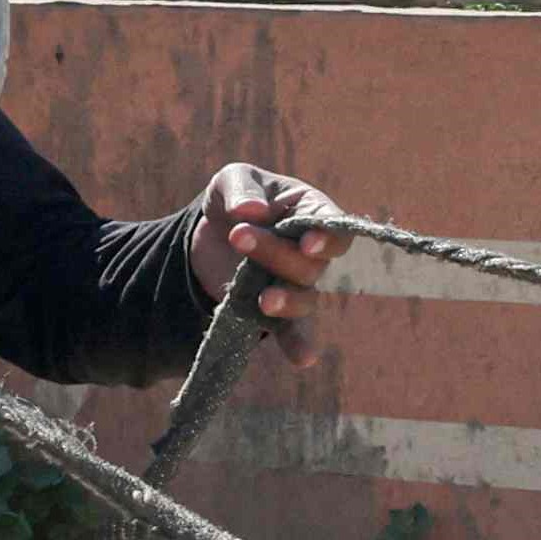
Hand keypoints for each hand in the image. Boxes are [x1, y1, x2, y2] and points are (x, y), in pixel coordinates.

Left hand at [184, 162, 353, 334]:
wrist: (207, 235)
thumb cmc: (232, 199)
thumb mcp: (230, 180)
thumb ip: (241, 191)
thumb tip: (253, 213)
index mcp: (309, 210)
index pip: (333, 225)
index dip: (326, 236)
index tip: (307, 242)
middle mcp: (311, 251)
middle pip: (312, 263)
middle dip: (277, 254)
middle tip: (238, 236)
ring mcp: (296, 283)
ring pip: (306, 298)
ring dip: (288, 301)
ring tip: (264, 300)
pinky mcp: (275, 311)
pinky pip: (294, 331)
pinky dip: (300, 345)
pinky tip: (302, 359)